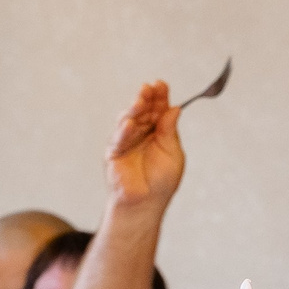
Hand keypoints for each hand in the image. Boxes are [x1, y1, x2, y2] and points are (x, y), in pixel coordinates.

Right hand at [102, 79, 184, 210]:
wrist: (147, 204)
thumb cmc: (162, 181)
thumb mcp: (173, 153)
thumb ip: (170, 132)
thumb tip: (174, 109)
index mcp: (157, 130)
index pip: (158, 109)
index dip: (159, 97)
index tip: (161, 85)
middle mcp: (141, 132)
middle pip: (142, 110)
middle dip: (146, 98)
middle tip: (149, 88)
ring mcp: (126, 140)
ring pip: (128, 119)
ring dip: (134, 109)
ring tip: (141, 99)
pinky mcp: (114, 152)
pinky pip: (118, 139)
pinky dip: (124, 131)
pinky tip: (130, 123)